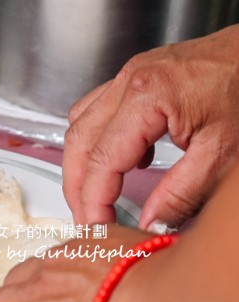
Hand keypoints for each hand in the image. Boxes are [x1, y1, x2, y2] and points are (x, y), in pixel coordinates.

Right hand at [62, 25, 238, 227]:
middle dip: (77, 185)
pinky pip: (98, 109)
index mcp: (146, 96)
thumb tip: (150, 223)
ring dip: (82, 162)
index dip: (94, 200)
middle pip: (78, 141)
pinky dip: (99, 140)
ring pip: (80, 124)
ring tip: (97, 195)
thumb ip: (182, 193)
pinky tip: (124, 161)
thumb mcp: (223, 153)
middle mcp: (128, 80)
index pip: (102, 160)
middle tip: (88, 219)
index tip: (96, 228)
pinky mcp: (136, 75)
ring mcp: (128, 74)